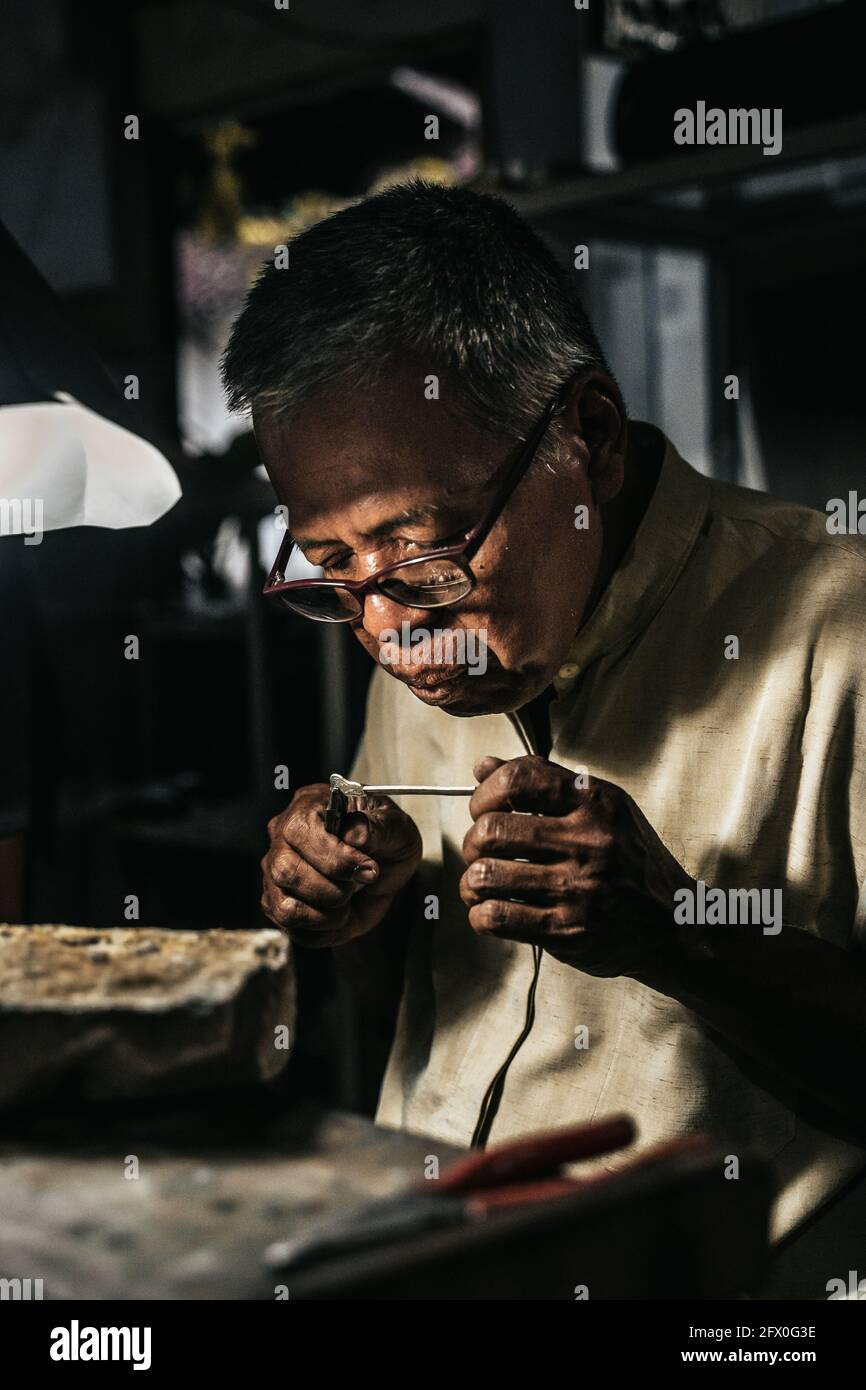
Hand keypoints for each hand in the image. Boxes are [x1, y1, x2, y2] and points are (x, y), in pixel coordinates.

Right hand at [262, 784, 422, 946]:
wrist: (387, 869)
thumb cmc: (385, 839)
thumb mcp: (396, 826)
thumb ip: (377, 827)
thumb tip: (353, 836)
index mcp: (307, 808)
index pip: (299, 831)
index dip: (335, 857)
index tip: (368, 868)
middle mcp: (282, 840)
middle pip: (285, 871)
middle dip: (333, 888)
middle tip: (361, 883)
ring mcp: (276, 876)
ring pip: (285, 908)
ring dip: (327, 915)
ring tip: (349, 901)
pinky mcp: (281, 906)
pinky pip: (295, 931)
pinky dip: (326, 931)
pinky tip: (343, 914)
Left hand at [460, 755, 692, 977]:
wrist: (675, 923)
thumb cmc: (631, 861)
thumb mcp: (602, 809)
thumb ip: (544, 782)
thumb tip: (483, 767)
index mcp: (596, 803)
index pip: (518, 780)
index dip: (484, 792)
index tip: (482, 806)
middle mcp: (589, 843)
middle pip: (492, 831)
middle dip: (473, 841)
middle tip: (481, 850)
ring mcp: (578, 890)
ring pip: (485, 876)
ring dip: (472, 881)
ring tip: (482, 883)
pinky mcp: (567, 932)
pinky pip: (496, 917)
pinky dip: (480, 914)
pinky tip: (492, 910)